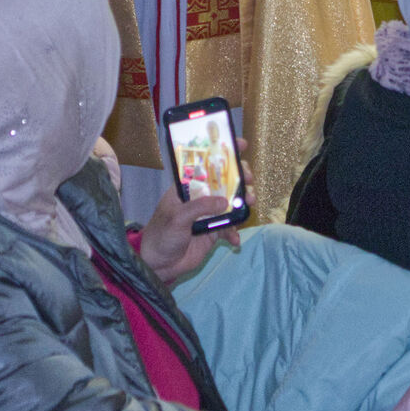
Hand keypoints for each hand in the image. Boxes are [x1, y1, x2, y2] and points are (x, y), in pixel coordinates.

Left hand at [138, 139, 254, 284]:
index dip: (222, 152)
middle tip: (248, 179)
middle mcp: (200, 197)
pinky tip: (235, 239)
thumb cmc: (162, 234)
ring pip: (231, 202)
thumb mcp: (177, 217)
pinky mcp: (213, 231)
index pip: (205, 164)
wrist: (159, 265)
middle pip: (224, 181)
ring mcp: (208, 214)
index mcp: (187, 188)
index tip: (240, 145)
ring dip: (242, 202)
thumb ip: (200, 207)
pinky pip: (229, 227)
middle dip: (239, 178)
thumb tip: (224, 201)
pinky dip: (234, 232)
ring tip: (250, 203)